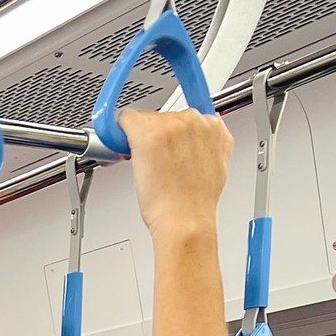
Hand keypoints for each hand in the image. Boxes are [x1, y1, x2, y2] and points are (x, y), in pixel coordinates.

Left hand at [122, 108, 233, 240]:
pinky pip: (125, 119)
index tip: (167, 145)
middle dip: (157, 135)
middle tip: (158, 162)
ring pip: (144, 118)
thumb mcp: (213, 167)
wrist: (185, 220)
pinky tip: (127, 152)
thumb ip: (205, 146)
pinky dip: (120, 133)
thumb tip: (191, 141)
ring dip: (140, 137)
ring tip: (150, 166)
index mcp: (214, 127)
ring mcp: (172, 125)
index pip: (185, 116)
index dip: (172, 134)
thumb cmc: (193, 203)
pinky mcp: (149, 133)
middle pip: (164, 115)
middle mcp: (195, 120)